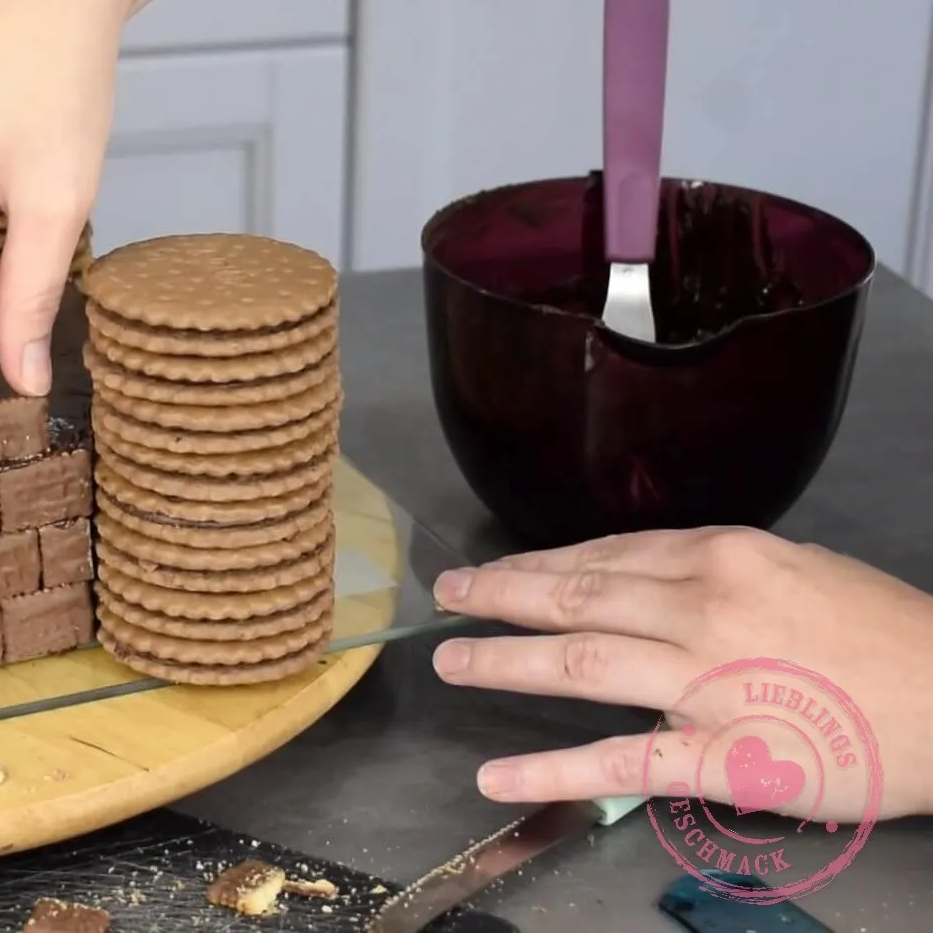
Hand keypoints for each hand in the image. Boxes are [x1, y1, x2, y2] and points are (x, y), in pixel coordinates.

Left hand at [431, 527, 932, 821]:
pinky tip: (498, 777)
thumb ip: (717, 574)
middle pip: (576, 595)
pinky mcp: (720, 756)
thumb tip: (652, 578)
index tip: (500, 568)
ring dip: (503, 661)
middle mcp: (701, 609)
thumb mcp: (798, 570)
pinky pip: (619, 762)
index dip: (542, 562)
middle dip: (501, 594)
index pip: (607, 555)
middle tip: (449, 596)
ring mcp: (705, 683)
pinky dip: (550, 771)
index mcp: (722, 556)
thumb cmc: (885, 636)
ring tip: (451, 663)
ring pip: (579, 662)